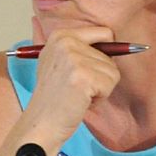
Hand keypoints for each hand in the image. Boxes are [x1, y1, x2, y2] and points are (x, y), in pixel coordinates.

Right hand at [21, 25, 122, 145]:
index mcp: (60, 35)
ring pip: (113, 71)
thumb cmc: (53, 97)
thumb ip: (80, 47)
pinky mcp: (84, 76)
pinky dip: (100, 98)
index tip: (90, 69)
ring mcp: (74, 59)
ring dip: (100, 88)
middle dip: (99, 75)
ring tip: (78, 94)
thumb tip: (112, 41)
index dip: (104, 54)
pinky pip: (111, 84)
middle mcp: (66, 42)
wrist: (42, 122)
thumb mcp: (58, 61)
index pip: (104, 33)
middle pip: (110, 55)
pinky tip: (81, 101)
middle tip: (76, 86)